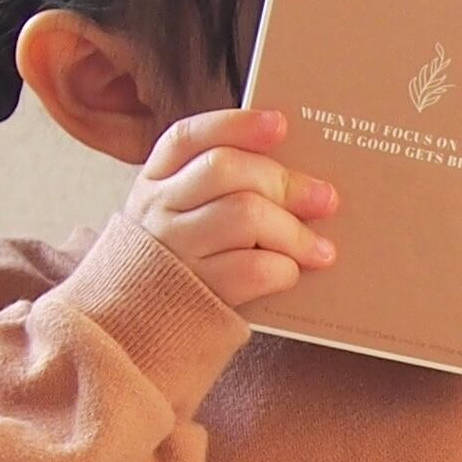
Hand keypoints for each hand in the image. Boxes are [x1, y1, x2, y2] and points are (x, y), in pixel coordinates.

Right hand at [124, 106, 342, 310]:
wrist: (137, 336)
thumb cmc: (178, 271)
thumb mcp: (179, 220)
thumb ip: (216, 193)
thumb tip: (292, 178)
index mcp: (154, 181)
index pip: (191, 137)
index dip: (238, 125)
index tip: (279, 124)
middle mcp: (159, 210)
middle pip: (226, 170)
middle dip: (284, 181)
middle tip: (325, 199)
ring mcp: (176, 252)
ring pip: (245, 216)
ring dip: (294, 231)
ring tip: (321, 249)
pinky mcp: (198, 296)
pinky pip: (252, 269)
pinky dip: (282, 268)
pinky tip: (292, 274)